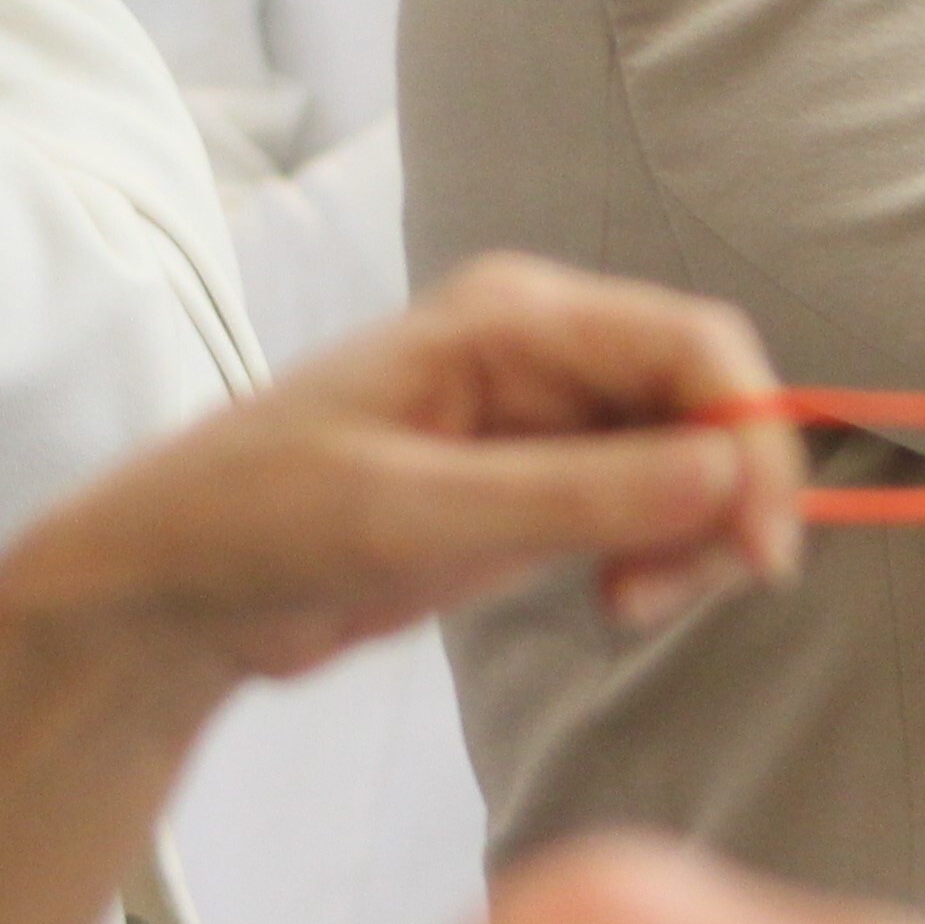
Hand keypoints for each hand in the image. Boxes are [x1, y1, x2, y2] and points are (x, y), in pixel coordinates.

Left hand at [0, 254, 812, 689]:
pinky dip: (660, 555)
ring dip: (695, 536)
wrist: (167, 590)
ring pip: (692, 458)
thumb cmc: (257, 520)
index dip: (751, 433)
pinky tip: (615, 600)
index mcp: (514, 315)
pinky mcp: (539, 485)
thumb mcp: (408, 514)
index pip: (692, 343)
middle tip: (678, 597)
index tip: (758, 546)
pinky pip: (649, 504)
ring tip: (629, 608)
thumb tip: (725, 475)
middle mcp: (546, 351)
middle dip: (726, 495)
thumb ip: (570, 495)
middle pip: (706, 399)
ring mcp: (546, 420)